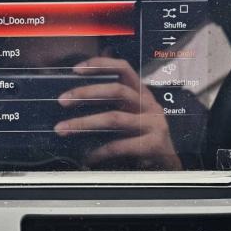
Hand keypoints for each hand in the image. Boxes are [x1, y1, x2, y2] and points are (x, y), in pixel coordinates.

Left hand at [54, 57, 181, 169]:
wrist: (168, 165)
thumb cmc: (142, 137)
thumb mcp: (130, 114)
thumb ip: (111, 102)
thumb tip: (78, 93)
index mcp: (141, 94)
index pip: (123, 69)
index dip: (101, 65)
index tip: (76, 69)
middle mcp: (149, 104)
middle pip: (117, 90)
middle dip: (86, 93)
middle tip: (62, 100)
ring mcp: (153, 124)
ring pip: (114, 118)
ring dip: (84, 123)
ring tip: (64, 129)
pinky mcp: (153, 144)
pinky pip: (119, 145)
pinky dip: (99, 151)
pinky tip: (87, 156)